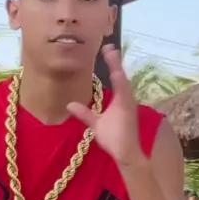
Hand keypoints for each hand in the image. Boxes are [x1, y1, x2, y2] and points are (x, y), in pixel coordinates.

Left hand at [67, 45, 144, 167]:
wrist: (124, 153)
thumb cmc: (114, 139)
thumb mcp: (95, 123)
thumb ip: (84, 113)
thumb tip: (70, 104)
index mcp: (121, 99)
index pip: (116, 77)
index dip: (112, 64)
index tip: (107, 50)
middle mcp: (126, 98)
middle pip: (120, 75)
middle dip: (115, 61)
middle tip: (109, 46)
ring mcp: (128, 104)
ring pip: (123, 81)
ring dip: (117, 67)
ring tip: (112, 53)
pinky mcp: (128, 110)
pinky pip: (125, 94)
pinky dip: (121, 83)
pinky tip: (117, 73)